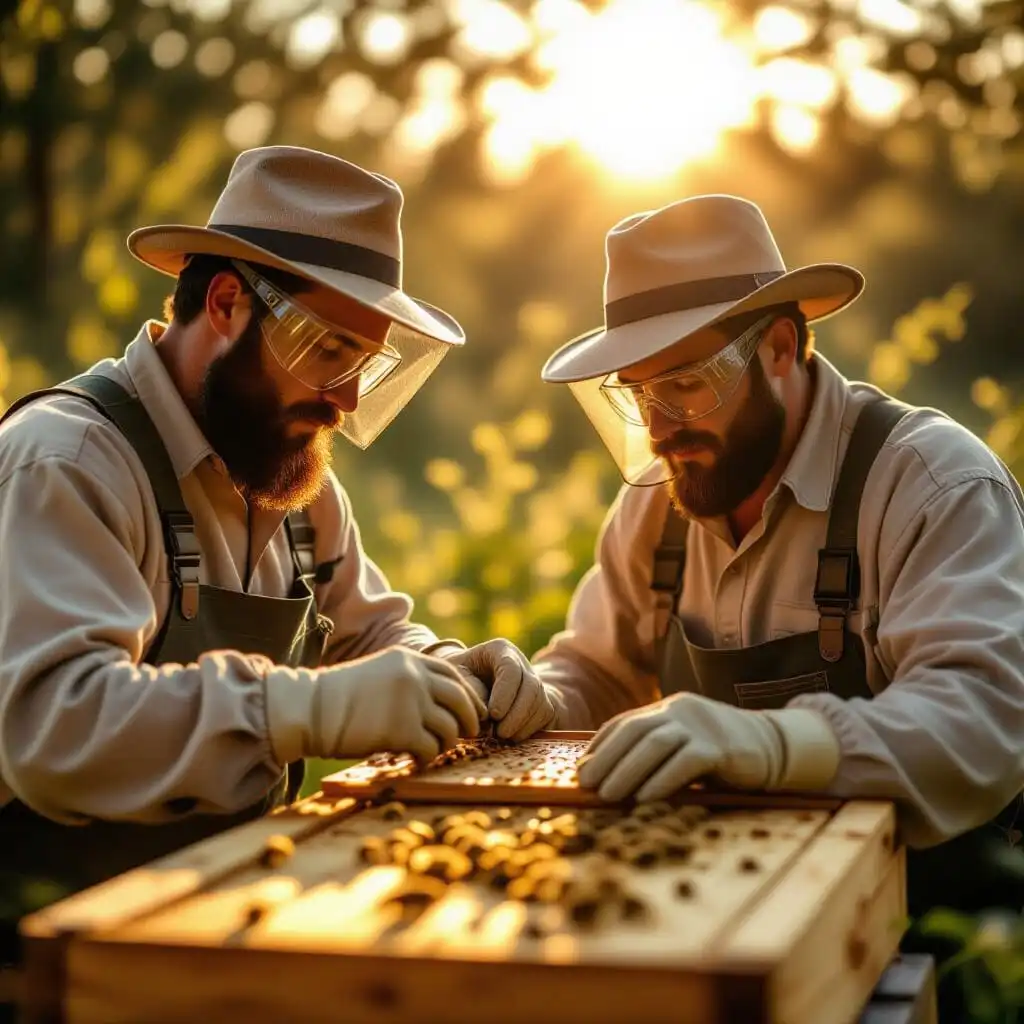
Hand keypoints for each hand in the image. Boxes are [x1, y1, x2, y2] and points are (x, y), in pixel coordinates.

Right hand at [266, 647, 487, 764]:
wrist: (309, 709)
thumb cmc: (339, 697)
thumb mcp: (378, 674)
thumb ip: (408, 681)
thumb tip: (437, 704)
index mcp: (408, 659)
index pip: (453, 674)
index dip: (468, 693)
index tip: (473, 709)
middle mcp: (415, 676)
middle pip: (460, 699)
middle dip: (469, 719)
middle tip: (469, 733)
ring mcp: (411, 702)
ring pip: (450, 728)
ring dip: (446, 743)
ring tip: (432, 749)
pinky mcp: (403, 730)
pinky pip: (431, 748)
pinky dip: (428, 757)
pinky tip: (416, 759)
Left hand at [443, 638, 558, 740]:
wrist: (469, 681)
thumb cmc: (459, 676)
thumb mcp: (456, 676)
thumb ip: (469, 690)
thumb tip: (486, 714)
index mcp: (499, 650)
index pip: (510, 668)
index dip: (505, 693)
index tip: (493, 715)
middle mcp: (521, 662)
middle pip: (531, 686)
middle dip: (517, 713)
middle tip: (500, 733)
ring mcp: (532, 680)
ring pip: (540, 701)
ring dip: (523, 724)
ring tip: (502, 736)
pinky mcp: (539, 698)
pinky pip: (544, 713)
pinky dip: (529, 729)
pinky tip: (512, 737)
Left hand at [576, 693, 839, 802]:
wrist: (774, 747)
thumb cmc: (720, 755)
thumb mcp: (683, 747)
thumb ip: (654, 754)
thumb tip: (611, 779)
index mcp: (668, 709)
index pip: (624, 723)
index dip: (600, 746)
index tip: (582, 770)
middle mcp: (680, 711)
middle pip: (634, 732)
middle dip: (607, 759)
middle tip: (587, 785)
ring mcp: (701, 725)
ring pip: (655, 744)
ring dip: (627, 771)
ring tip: (608, 796)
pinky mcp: (721, 747)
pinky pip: (685, 761)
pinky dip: (662, 780)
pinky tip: (646, 798)